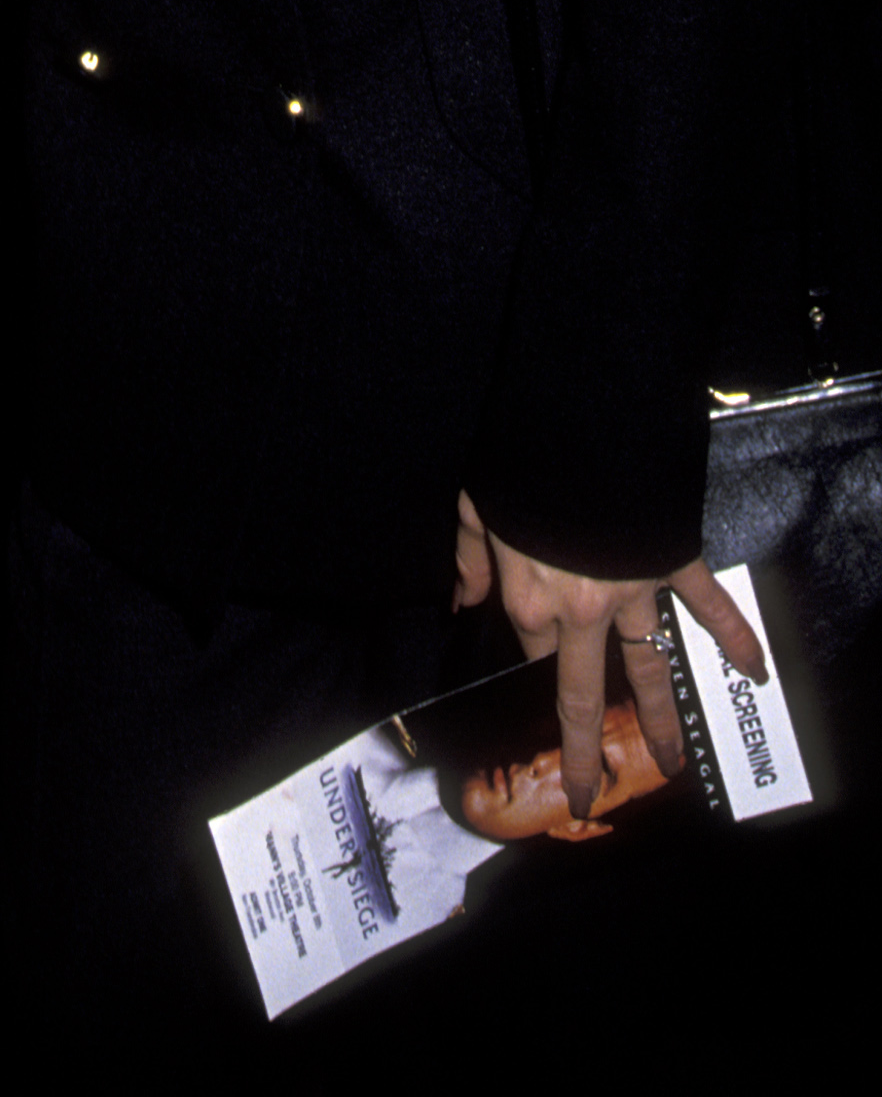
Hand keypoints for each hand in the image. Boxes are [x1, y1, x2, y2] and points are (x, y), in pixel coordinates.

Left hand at [454, 490, 766, 822]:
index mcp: (527, 596)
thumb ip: (468, 557)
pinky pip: (707, 606)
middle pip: (582, 694)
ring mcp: (629, 590)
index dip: (531, 661)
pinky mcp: (669, 562)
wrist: (576, 419)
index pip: (528, 650)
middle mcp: (578, 608)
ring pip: (649, 667)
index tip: (537, 673)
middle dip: (584, 750)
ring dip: (661, 718)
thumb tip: (461, 601)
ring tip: (673, 762)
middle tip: (590, 795)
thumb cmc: (519, 460)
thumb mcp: (475, 505)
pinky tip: (754, 669)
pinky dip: (733, 634)